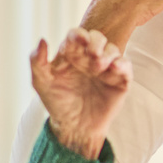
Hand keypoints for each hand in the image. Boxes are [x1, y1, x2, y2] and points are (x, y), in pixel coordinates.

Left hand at [32, 27, 129, 159]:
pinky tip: (114, 68)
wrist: (75, 128)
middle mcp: (90, 58)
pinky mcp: (119, 80)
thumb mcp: (41, 83)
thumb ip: (37, 61)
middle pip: (97, 38)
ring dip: (107, 53)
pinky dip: (122, 63)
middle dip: (96, 42)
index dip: (78, 35)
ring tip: (99, 66)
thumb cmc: (57, 104)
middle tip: (92, 54)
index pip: (77, 36)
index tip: (78, 41)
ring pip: (112, 49)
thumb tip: (42, 40)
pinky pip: (125, 65)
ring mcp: (106, 68)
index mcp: (72, 55)